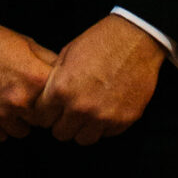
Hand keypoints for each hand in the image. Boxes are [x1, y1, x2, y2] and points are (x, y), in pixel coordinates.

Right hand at [0, 11, 58, 142]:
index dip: (56, 96)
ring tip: (11, 101)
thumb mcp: (26, 43)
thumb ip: (48, 62)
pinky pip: (1, 135)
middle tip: (29, 96)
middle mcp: (20, 99)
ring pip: (23, 131)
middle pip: (43, 119)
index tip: (50, 93)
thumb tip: (65, 76)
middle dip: (39, 110)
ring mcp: (0, 113)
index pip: (60, 100)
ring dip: (20, 120)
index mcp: (35, 77)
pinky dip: (1, 126)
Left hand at [31, 14, 164, 144]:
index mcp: (61, 89)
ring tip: (88, 113)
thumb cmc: (100, 41)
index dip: (46, 112)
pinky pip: (106, 134)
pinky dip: (104, 125)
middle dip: (62, 123)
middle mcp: (80, 107)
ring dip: (83, 128)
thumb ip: (55, 80)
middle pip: (60, 133)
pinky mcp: (124, 120)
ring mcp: (103, 116)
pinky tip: (106, 108)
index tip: (52, 109)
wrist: (135, 38)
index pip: (42, 118)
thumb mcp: (67, 54)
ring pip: (83, 139)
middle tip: (69, 112)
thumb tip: (47, 97)